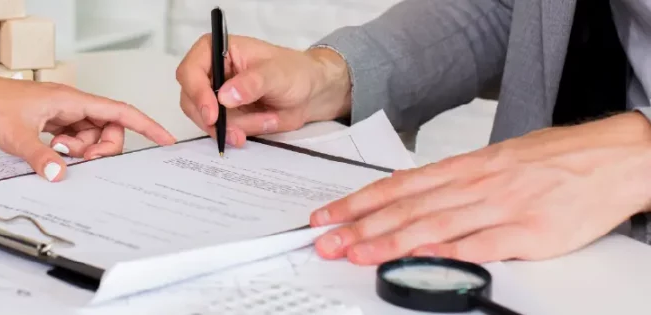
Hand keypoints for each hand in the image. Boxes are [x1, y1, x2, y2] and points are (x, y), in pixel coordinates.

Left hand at [0, 48, 176, 180]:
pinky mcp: (44, 122)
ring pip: (87, 135)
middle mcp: (67, 104)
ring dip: (80, 150)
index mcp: (69, 99)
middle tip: (81, 159)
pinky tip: (50, 155)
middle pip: (107, 126)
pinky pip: (69, 138)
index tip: (164, 138)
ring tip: (56, 154)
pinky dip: (66, 151)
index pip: (118, 111)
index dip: (145, 124)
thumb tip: (61, 175)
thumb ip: (41, 157)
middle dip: (102, 147)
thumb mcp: (15, 135)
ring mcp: (56, 113)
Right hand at [175, 35, 351, 146]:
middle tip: (233, 132)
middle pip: (190, 98)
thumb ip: (252, 83)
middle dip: (212, 118)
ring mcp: (214, 95)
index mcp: (217, 49)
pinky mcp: (223, 114)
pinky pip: (217, 129)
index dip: (196, 92)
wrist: (310, 93)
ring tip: (256, 127)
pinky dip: (232, 135)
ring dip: (227, 128)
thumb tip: (225, 96)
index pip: (190, 70)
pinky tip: (249, 133)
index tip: (212, 113)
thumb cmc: (294, 72)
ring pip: (203, 118)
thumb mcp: (277, 74)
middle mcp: (210, 72)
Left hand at [308, 112, 650, 264]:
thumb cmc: (555, 159)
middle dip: (360, 226)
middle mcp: (476, 185)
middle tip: (326, 240)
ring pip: (434, 225)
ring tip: (356, 253)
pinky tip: (420, 258)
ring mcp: (501, 207)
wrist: (614, 156)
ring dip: (389, 241)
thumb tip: (408, 192)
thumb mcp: (496, 160)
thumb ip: (452, 180)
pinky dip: (449, 252)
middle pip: (407, 207)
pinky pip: (482, 244)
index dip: (358, 202)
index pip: (398, 186)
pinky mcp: (530, 232)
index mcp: (466, 168)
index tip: (328, 216)